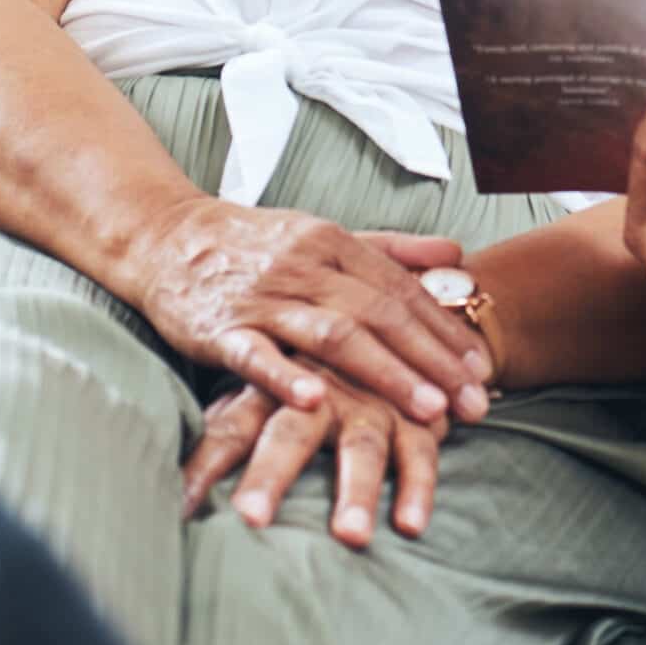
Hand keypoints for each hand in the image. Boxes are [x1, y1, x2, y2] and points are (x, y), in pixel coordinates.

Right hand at [135, 202, 491, 426]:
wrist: (163, 236)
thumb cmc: (252, 245)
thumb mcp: (322, 235)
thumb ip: (389, 249)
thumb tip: (457, 253)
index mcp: (334, 244)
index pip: (402, 290)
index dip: (446, 331)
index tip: (482, 370)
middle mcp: (305, 267)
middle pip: (381, 314)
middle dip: (433, 362)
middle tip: (474, 403)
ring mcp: (262, 297)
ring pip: (333, 334)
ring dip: (385, 373)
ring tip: (427, 409)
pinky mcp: (219, 326)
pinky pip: (256, 354)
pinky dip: (287, 377)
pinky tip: (318, 401)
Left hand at [181, 359, 447, 546]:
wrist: (387, 322)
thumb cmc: (311, 374)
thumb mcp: (264, 393)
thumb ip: (228, 429)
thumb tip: (176, 489)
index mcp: (274, 387)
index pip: (230, 428)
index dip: (207, 462)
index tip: (183, 506)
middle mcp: (321, 393)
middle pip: (290, 435)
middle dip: (271, 475)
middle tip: (250, 519)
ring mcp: (370, 404)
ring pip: (362, 448)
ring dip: (357, 490)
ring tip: (350, 537)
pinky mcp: (417, 418)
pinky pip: (421, 454)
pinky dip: (418, 487)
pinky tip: (411, 525)